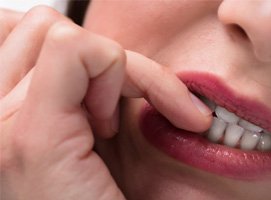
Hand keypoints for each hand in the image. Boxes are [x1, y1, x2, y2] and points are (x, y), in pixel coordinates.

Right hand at [0, 6, 211, 199]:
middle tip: (105, 117)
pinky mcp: (29, 137)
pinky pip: (76, 51)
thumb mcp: (82, 127)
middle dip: (99, 63)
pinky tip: (107, 129)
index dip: (80, 58)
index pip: (30, 32)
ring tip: (102, 124)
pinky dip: (118, 77)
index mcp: (2, 109)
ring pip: (64, 32)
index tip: (100, 111)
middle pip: (48, 28)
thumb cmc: (100, 197)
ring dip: (109, 72)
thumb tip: (91, 47)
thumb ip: (74, 85)